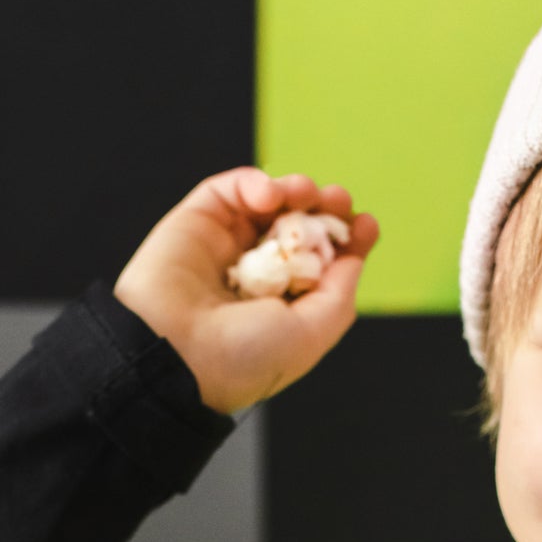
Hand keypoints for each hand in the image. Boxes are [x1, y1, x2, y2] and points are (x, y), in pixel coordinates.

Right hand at [114, 166, 378, 416]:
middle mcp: (255, 274)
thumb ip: (339, 293)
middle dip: (325, 208)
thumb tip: (354, 255)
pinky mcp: (194, 222)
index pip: (321, 262)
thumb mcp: (311, 334)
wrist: (174, 356)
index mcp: (282, 305)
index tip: (366, 224)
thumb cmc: (242, 357)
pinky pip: (228, 190)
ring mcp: (224, 246)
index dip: (346, 239)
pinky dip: (253, 183)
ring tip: (304, 194)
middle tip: (338, 201)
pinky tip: (268, 196)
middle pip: (299, 225)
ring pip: (267, 203)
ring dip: (295, 190)